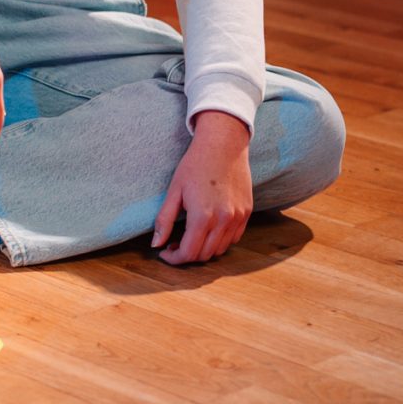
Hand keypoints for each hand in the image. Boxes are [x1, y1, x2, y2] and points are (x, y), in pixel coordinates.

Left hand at [152, 110, 252, 264]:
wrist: (224, 144)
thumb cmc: (195, 165)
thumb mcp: (174, 191)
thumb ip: (164, 220)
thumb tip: (155, 244)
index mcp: (202, 216)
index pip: (189, 253)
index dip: (174, 259)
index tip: (164, 253)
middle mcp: (224, 220)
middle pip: (205, 255)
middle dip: (187, 255)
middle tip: (174, 244)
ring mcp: (238, 217)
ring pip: (220, 249)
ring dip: (203, 250)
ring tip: (190, 237)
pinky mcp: (247, 212)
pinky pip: (233, 238)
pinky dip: (219, 241)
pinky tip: (208, 229)